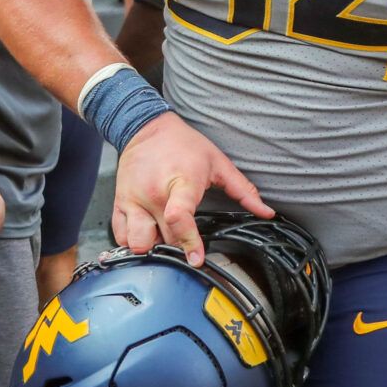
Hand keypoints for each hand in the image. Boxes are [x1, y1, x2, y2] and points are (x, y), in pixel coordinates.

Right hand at [113, 112, 271, 264]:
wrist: (146, 126)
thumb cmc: (183, 144)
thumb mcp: (218, 163)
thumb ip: (243, 190)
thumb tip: (266, 211)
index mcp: (180, 183)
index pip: (180, 218)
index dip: (189, 242)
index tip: (196, 259)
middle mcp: (153, 194)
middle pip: (164, 238)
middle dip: (177, 248)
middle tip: (188, 247)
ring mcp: (133, 200)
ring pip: (138, 242)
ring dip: (152, 248)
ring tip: (164, 239)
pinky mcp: (120, 203)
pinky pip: (122, 235)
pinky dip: (133, 242)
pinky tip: (148, 234)